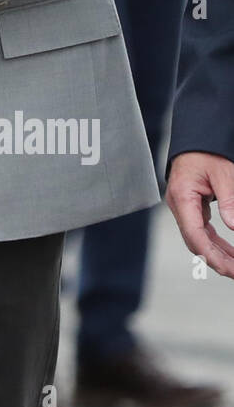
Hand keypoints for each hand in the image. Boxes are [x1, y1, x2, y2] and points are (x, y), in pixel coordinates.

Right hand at [166, 151, 233, 279]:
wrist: (197, 137)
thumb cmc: (208, 151)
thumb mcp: (224, 173)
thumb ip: (229, 200)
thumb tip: (233, 226)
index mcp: (182, 196)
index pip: (193, 233)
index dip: (210, 255)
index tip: (227, 268)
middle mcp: (179, 205)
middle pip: (195, 241)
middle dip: (216, 260)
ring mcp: (184, 207)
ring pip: (199, 239)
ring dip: (218, 254)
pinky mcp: (191, 206)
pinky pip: (203, 230)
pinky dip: (216, 243)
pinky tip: (230, 253)